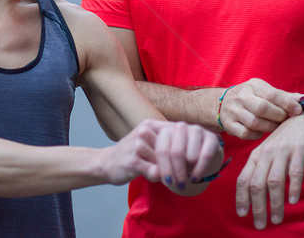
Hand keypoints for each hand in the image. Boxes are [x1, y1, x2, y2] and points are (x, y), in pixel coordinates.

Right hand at [102, 120, 222, 190]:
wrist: (106, 163)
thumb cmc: (134, 154)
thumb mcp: (150, 141)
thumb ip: (168, 141)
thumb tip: (196, 148)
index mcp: (151, 124)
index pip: (179, 133)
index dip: (191, 149)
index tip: (196, 163)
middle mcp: (145, 131)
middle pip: (174, 150)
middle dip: (182, 165)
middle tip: (187, 177)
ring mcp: (137, 145)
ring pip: (166, 162)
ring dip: (170, 173)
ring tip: (169, 178)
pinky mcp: (133, 161)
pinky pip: (155, 173)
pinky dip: (158, 178)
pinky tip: (153, 177)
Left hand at [151, 121, 223, 193]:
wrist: (200, 156)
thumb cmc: (178, 161)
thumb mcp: (166, 164)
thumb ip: (156, 169)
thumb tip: (154, 175)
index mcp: (165, 131)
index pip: (162, 151)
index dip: (165, 169)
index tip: (168, 182)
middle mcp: (180, 127)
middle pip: (176, 153)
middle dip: (178, 172)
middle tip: (180, 185)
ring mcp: (196, 130)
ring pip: (191, 155)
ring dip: (189, 171)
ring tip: (188, 178)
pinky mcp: (211, 137)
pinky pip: (206, 156)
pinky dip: (200, 170)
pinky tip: (196, 177)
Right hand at [219, 78, 302, 139]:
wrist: (223, 103)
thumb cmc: (252, 98)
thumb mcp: (265, 91)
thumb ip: (285, 96)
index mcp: (253, 85)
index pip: (272, 94)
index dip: (287, 104)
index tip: (298, 111)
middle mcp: (241, 96)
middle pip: (262, 108)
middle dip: (278, 116)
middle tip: (284, 120)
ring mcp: (233, 110)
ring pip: (254, 122)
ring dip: (269, 127)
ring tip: (275, 126)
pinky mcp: (229, 124)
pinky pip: (246, 133)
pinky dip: (257, 135)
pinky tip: (261, 131)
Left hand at [235, 112, 303, 228]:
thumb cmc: (286, 140)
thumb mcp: (269, 153)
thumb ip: (261, 170)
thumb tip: (254, 196)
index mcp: (256, 156)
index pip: (244, 179)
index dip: (242, 198)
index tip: (242, 215)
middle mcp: (266, 153)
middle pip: (257, 184)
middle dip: (257, 207)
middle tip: (260, 225)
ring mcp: (282, 151)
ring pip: (274, 181)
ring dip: (275, 203)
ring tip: (276, 219)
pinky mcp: (299, 149)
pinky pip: (295, 171)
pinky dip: (293, 187)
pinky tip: (293, 201)